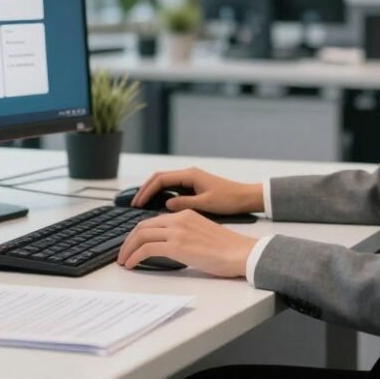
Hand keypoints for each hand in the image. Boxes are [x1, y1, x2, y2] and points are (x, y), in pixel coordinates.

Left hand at [117, 210, 257, 277]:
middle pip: (143, 226)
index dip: (139, 233)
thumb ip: (185, 234)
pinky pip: (146, 249)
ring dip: (128, 249)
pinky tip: (131, 265)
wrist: (241, 252)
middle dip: (128, 240)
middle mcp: (179, 219)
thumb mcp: (202, 234)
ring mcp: (177, 231)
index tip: (132, 244)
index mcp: (186, 214)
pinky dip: (134, 256)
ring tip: (123, 261)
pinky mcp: (177, 246)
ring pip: (141, 235)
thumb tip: (171, 247)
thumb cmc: (228, 249)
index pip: (154, 221)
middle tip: (123, 253)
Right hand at [130, 167, 262, 214]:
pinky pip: (172, 188)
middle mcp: (188, 174)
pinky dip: (161, 194)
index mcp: (190, 175)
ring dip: (152, 192)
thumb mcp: (206, 203)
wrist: (246, 197)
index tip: (137, 203)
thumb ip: (185, 203)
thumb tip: (166, 204)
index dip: (146, 191)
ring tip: (141, 205)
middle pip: (159, 178)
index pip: (160, 179)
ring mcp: (190, 180)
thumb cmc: (229, 199)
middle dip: (145, 190)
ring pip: (164, 183)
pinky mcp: (193, 186)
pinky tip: (156, 205)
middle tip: (134, 204)